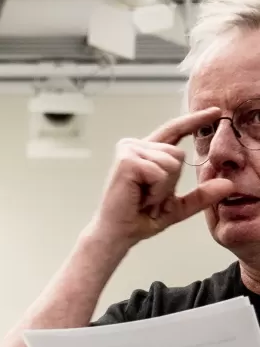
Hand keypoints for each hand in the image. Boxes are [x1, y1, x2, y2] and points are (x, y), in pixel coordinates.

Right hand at [89, 108, 234, 249]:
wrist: (118, 235)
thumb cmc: (140, 219)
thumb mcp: (177, 206)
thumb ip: (201, 195)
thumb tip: (229, 185)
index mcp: (146, 153)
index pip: (174, 130)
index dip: (195, 120)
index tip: (216, 111)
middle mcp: (136, 147)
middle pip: (178, 153)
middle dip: (171, 182)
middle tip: (150, 199)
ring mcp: (130, 151)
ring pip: (172, 162)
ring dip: (163, 189)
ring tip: (144, 199)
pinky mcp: (127, 161)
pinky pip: (160, 172)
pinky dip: (156, 191)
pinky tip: (140, 198)